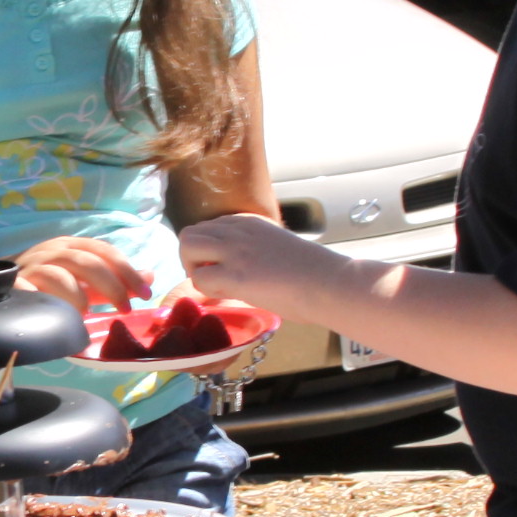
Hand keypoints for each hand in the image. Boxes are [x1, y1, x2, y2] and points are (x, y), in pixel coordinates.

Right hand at [10, 235, 151, 313]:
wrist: (1, 289)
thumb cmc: (49, 285)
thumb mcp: (84, 281)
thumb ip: (114, 280)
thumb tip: (150, 276)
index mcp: (71, 247)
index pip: (104, 251)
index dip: (127, 270)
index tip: (145, 293)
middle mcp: (52, 252)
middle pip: (86, 261)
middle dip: (110, 285)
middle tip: (124, 309)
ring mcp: (30, 267)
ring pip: (57, 274)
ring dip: (76, 295)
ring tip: (84, 315)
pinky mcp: (11, 284)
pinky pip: (25, 289)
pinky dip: (39, 299)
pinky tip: (50, 314)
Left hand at [174, 212, 333, 315]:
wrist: (330, 283)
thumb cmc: (313, 274)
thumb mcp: (276, 247)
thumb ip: (252, 251)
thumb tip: (237, 270)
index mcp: (249, 221)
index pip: (209, 227)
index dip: (208, 250)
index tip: (221, 267)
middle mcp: (238, 229)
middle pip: (190, 233)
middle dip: (191, 257)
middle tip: (210, 277)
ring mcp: (236, 250)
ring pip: (186, 247)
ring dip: (192, 268)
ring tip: (215, 285)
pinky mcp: (237, 274)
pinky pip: (199, 278)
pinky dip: (205, 289)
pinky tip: (227, 295)